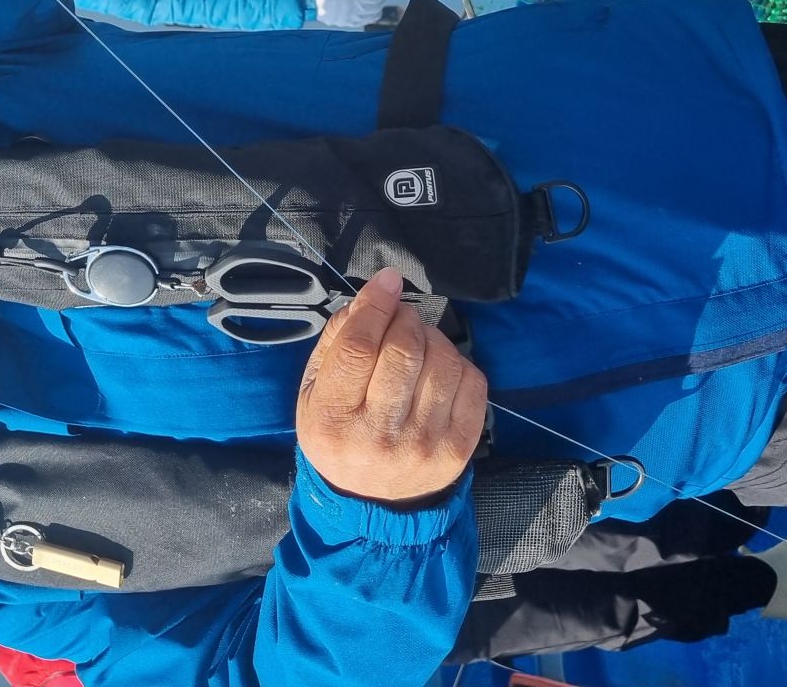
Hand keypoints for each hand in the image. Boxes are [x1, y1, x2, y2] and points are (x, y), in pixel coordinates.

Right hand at [296, 267, 488, 505]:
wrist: (371, 504)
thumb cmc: (339, 436)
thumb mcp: (314, 394)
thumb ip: (334, 344)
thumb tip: (368, 301)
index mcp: (333, 420)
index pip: (359, 349)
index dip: (376, 305)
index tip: (387, 281)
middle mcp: (380, 436)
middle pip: (404, 350)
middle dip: (405, 318)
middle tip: (399, 318)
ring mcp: (424, 444)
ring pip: (442, 360)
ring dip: (431, 337)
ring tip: (417, 345)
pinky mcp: (459, 448)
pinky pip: (472, 380)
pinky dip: (457, 362)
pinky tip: (437, 372)